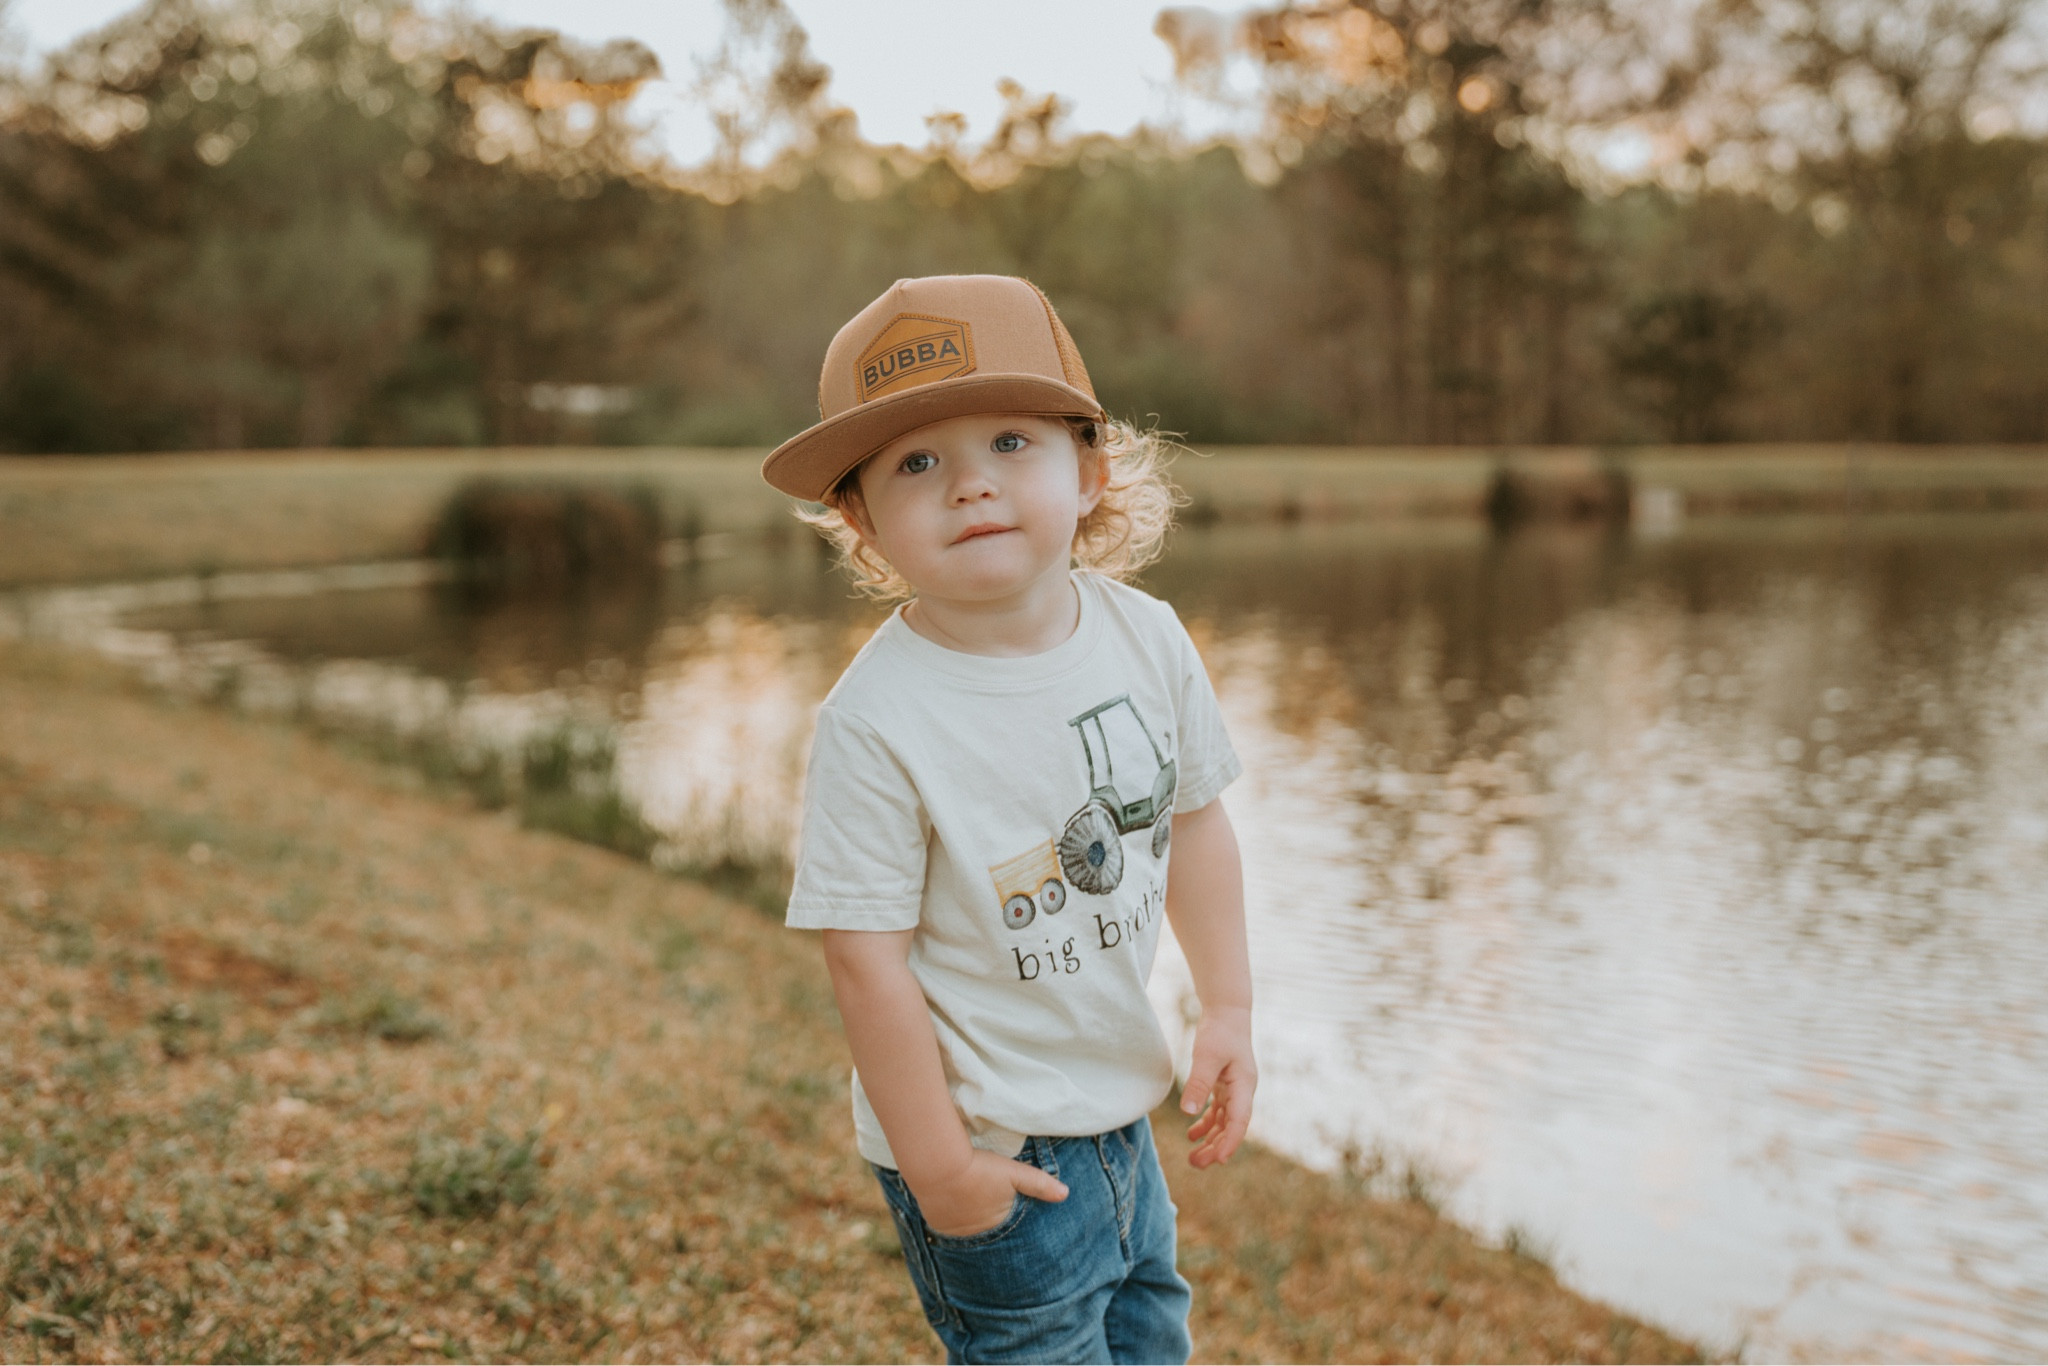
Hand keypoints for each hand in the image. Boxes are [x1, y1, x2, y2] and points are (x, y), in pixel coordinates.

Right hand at [912, 1146, 1068, 1237]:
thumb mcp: (1014, 1173)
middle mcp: (975, 1235)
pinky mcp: (935, 1224)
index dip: (1010, 1226)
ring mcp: (953, 1232)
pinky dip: (952, 1219)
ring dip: (970, 1223)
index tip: (1011, 1224)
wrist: (939, 1164)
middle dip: (990, 1227)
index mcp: (996, 1225)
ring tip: (971, 1210)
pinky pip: (948, 1227)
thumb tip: (1066, 1194)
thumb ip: (1040, 1184)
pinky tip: (954, 1207)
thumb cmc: (980, 1168)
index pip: (1009, 1234)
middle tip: (989, 1215)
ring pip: (966, 1232)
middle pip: (987, 1234)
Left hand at [1181, 1005, 1255, 1167]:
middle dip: (1216, 1147)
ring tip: (1194, 1157)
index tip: (1218, 1160)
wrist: (1227, 1012)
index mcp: (1244, 1086)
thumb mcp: (1207, 1056)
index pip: (1239, 1122)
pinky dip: (1206, 1124)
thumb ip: (1199, 1084)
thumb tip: (1189, 1113)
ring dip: (1211, 1140)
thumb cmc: (1219, 1031)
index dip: (1230, 1143)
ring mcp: (1234, 1089)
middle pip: (1232, 1127)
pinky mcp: (1224, 1085)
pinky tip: (1192, 1134)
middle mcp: (1242, 1092)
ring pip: (1225, 1123)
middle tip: (1196, 1164)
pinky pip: (1218, 1111)